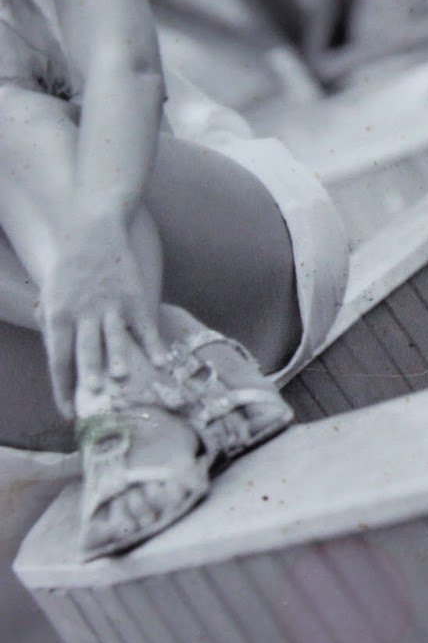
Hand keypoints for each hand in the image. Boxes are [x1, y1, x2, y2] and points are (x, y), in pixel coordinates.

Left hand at [40, 209, 162, 406]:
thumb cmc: (70, 269)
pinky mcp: (135, 296)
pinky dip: (153, 344)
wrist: (93, 231)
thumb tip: (60, 359)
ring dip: (120, 358)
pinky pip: (144, 325)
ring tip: (125, 379)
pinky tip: (161, 361)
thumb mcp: (52, 296)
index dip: (62, 387)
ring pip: (115, 336)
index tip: (68, 412)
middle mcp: (83, 312)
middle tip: (95, 396)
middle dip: (90, 373)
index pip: (58, 359)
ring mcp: (111, 304)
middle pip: (86, 348)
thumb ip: (55, 327)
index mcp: (58, 315)